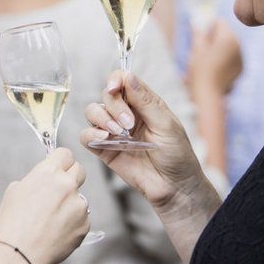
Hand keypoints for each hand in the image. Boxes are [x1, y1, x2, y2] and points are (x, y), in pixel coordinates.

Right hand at [0, 148, 89, 263]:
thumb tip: (45, 181)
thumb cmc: (12, 223)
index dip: (61, 160)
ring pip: (79, 197)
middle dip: (70, 177)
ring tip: (51, 219)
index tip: (58, 166)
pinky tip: (56, 232)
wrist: (18, 254)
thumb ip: (36, 180)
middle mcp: (67, 186)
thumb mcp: (15, 190)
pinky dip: (72, 223)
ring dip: (70, 204)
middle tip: (59, 189)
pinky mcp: (84, 225)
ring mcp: (79, 206)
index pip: (66, 154)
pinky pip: (82, 218)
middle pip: (79, 170)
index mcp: (48, 173)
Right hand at [80, 71, 205, 209]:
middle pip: (106, 96)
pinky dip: (91, 134)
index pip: (122, 80)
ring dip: (103, 119)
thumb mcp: (166, 124)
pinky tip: (105, 140)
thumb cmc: (177, 155)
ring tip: (119, 133)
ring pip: (92, 112)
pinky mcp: (104, 150)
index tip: (114, 87)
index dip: (115, 79)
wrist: (174, 187)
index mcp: (143, 103)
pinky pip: (86, 136)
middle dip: (114, 106)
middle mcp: (126, 114)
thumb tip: (128, 76)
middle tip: (129, 124)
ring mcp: (114, 131)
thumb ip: (145, 100)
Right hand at [187, 20, 242, 95]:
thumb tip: (196, 22)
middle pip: (226, 34)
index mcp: (228, 38)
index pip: (220, 22)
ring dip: (219, 49)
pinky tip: (215, 70)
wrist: (209, 93)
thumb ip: (198, 33)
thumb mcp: (196, 49)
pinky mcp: (241, 68)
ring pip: (230, 46)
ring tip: (208, 61)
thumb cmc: (200, 69)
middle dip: (214, 38)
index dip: (208, 28)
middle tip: (202, 51)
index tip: (200, 39)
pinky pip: (233, 57)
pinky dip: (225, 59)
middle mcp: (238, 46)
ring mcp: (241, 58)